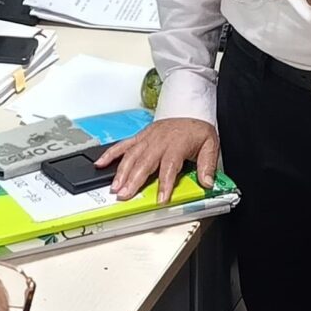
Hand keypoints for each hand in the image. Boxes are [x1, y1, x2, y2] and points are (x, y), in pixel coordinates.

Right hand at [98, 117, 218, 197]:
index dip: (164, 184)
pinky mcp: (140, 137)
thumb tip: (207, 183)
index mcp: (177, 144)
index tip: (160, 199)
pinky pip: (122, 145)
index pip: (169, 166)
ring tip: (115, 188)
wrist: (190, 111)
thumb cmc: (197, 131)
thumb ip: (207, 165)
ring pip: (131, 155)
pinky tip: (100, 164)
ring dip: (121, 172)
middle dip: (133, 180)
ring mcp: (147, 138)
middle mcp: (159, 141)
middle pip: (144, 162)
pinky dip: (110, 154)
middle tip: (125, 195)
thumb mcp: (210, 145)